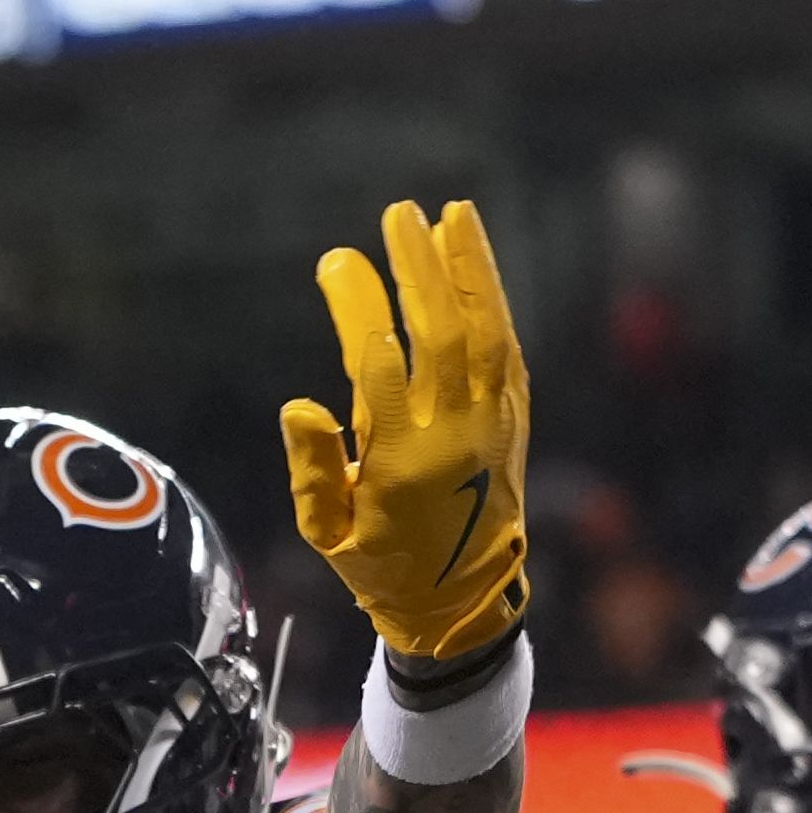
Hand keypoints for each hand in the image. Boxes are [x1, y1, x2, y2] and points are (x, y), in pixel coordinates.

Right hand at [277, 197, 531, 665]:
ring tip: (449, 212)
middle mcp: (456, 435)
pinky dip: (491, 295)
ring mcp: (492, 421)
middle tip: (397, 215)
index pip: (383, 375)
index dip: (363, 315)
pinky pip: (506, 344)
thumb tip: (299, 405)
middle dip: (420, 271)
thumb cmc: (380, 565)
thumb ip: (311, 469)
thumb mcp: (326, 533)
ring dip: (468, 268)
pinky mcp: (512, 414)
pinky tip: (472, 255)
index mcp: (403, 464)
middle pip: (442, 336)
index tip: (339, 265)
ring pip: (485, 330)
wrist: (463, 600)